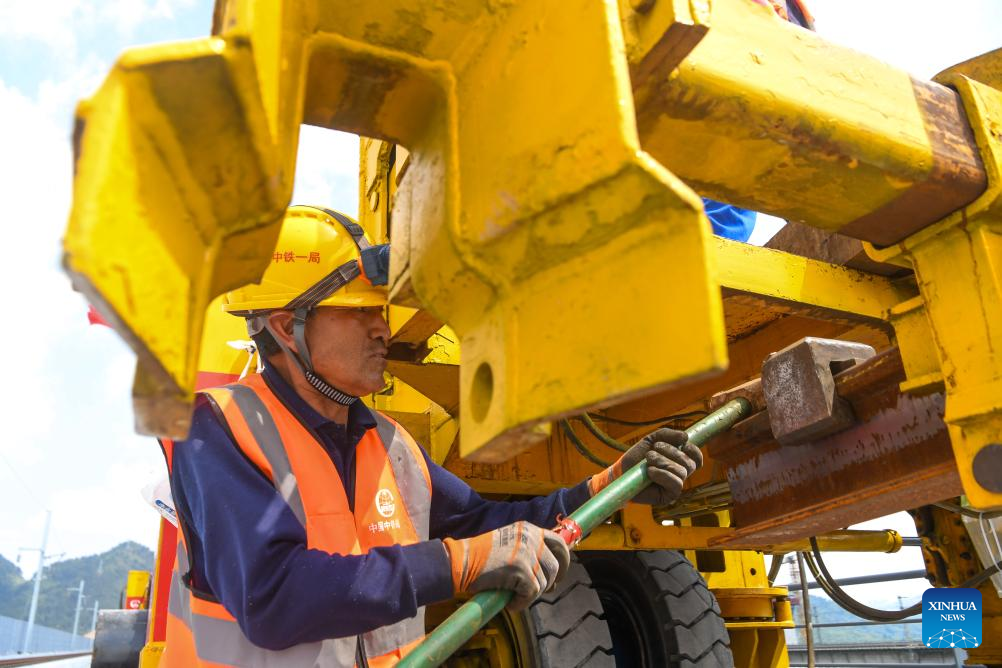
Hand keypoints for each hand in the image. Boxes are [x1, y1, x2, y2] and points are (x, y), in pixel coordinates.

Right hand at [442, 521, 570, 610]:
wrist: (461, 561)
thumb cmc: (480, 557)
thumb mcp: (510, 543)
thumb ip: (528, 549)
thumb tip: (548, 570)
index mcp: (528, 529)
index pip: (559, 541)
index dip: (564, 559)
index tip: (561, 572)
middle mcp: (531, 537)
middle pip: (556, 564)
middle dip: (554, 580)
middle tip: (546, 589)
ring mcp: (528, 553)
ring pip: (545, 582)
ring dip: (533, 594)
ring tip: (516, 596)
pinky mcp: (522, 570)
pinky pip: (532, 593)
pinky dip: (522, 603)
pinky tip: (511, 603)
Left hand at [587, 427, 701, 504]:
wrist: (621, 472)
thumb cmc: (637, 458)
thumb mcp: (652, 440)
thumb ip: (668, 435)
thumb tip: (686, 437)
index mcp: (678, 462)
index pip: (697, 459)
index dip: (695, 451)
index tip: (684, 444)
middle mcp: (680, 474)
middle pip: (689, 463)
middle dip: (671, 453)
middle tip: (652, 451)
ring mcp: (675, 486)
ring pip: (682, 472)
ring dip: (663, 462)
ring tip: (648, 460)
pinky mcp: (669, 496)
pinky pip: (676, 483)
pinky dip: (663, 474)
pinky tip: (650, 472)